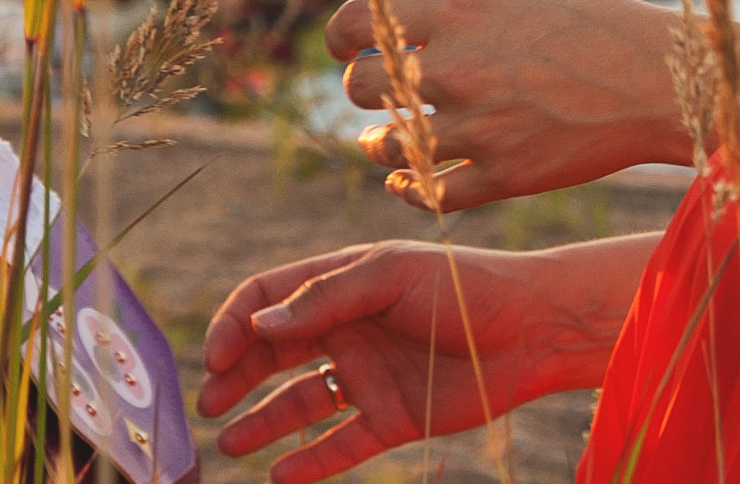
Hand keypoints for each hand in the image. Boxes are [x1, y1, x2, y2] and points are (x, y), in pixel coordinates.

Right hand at [200, 239, 637, 482]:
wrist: (531, 328)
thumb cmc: (462, 285)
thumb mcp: (391, 275)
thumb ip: (325, 298)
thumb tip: (261, 323)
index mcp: (342, 283)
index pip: (269, 299)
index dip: (237, 323)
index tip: (217, 355)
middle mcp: (347, 328)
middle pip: (274, 353)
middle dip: (236, 375)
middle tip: (208, 404)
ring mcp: (367, 374)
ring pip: (299, 401)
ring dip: (261, 420)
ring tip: (228, 443)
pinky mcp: (391, 416)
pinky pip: (339, 443)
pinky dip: (307, 461)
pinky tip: (278, 475)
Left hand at [326, 0, 688, 210]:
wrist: (657, 81)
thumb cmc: (597, 21)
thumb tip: (414, 8)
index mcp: (457, 13)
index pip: (354, 23)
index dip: (340, 36)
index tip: (348, 45)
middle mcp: (457, 69)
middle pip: (359, 87)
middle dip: (363, 86)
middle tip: (381, 89)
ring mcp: (478, 128)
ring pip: (386, 144)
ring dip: (379, 140)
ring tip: (386, 137)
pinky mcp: (502, 177)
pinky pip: (427, 195)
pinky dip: (408, 188)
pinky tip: (406, 178)